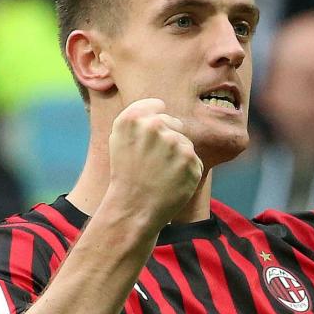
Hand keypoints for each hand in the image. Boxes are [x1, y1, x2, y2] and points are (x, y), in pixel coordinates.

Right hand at [106, 98, 203, 232]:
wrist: (134, 208)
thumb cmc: (126, 174)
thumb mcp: (119, 138)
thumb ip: (138, 117)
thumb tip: (161, 105)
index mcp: (134, 117)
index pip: (158, 105)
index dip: (156, 123)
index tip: (150, 139)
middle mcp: (155, 125)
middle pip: (175, 124)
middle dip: (169, 140)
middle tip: (154, 162)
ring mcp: (175, 143)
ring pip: (185, 143)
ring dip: (178, 157)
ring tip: (161, 174)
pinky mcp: (191, 160)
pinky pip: (194, 160)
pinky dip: (186, 172)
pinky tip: (172, 182)